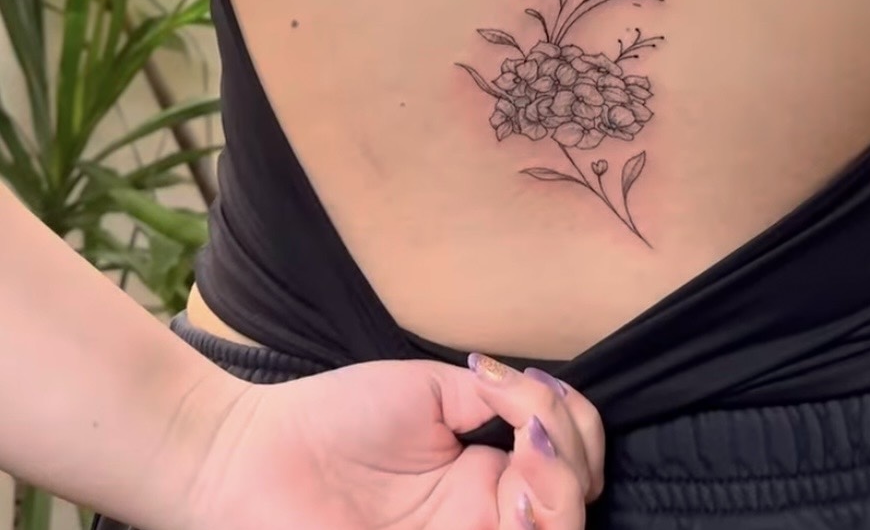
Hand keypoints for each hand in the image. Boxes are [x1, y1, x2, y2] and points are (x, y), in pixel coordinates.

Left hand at [178, 353, 604, 529]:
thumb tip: (541, 395)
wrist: (253, 460)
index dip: (578, 433)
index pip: (569, 462)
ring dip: (557, 497)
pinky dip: (528, 529)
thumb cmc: (332, 420)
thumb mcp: (429, 390)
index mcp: (485, 479)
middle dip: (571, 465)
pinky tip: (509, 497)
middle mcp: (483, 521)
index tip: (537, 401)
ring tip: (523, 466)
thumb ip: (493, 395)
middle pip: (572, 510)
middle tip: (532, 439)